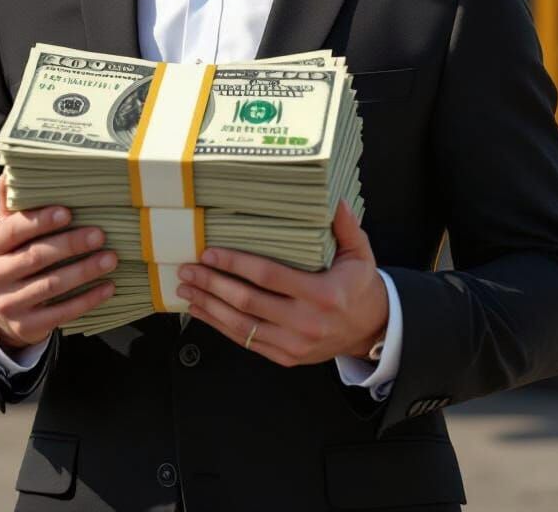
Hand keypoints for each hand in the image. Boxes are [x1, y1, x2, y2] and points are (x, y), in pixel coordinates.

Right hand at [0, 173, 117, 353]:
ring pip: (51, 286)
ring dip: (84, 271)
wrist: (0, 310)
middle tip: (99, 234)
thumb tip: (10, 170)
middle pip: (35, 258)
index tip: (68, 212)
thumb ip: (12, 204)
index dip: (40, 221)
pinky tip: (108, 287)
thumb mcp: (7, 231)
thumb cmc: (13, 257)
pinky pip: (61, 313)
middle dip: (70, 244)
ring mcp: (8, 304)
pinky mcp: (26, 326)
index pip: (13, 230)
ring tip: (111, 258)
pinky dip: (87, 300)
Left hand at [175, 199, 387, 365]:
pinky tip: (202, 312)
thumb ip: (345, 226)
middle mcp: (306, 322)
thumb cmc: (359, 287)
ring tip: (186, 289)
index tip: (210, 253)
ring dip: (209, 306)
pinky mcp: (285, 357)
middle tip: (187, 270)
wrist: (371, 330)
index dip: (235, 264)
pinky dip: (220, 326)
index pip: (269, 276)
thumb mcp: (360, 253)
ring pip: (240, 325)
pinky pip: (246, 341)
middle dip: (212, 284)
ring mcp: (293, 344)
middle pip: (247, 302)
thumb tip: (333, 199)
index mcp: (322, 293)